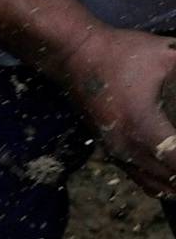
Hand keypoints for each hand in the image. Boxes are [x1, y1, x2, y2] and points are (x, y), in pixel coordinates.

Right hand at [61, 26, 175, 197]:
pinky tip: (173, 177)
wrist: (72, 54)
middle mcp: (128, 147)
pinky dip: (161, 183)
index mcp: (144, 126)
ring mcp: (116, 151)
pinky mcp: (109, 149)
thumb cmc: (118, 53)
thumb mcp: (164, 54)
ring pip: (155, 185)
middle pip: (170, 180)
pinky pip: (141, 179)